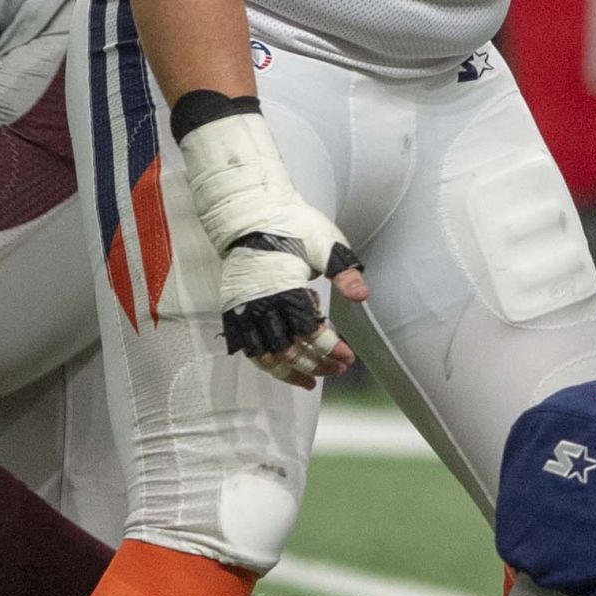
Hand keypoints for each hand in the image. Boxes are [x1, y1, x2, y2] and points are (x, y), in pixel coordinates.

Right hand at [176, 106, 368, 389]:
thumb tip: (362, 297)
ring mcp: (245, 309)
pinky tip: (280, 368)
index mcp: (286, 288)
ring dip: (289, 372)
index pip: (310, 332)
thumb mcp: (326, 243)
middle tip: (337, 370)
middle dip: (316, 365)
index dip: (330, 349)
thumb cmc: (292, 224)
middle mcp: (262, 304)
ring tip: (309, 382)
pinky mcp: (233, 309)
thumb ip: (343, 273)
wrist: (249, 213)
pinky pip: (247, 347)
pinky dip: (264, 362)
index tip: (348, 358)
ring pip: (265, 355)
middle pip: (290, 350)